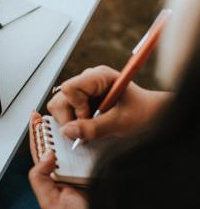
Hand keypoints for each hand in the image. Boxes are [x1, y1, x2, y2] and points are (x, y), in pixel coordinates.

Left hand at [29, 113, 108, 208]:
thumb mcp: (48, 201)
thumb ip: (40, 178)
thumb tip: (46, 154)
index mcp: (50, 175)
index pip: (40, 149)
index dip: (36, 132)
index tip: (34, 116)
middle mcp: (65, 170)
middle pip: (57, 142)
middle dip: (53, 125)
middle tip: (54, 108)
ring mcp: (81, 169)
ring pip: (74, 144)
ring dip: (71, 129)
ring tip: (70, 113)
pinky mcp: (97, 170)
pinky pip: (93, 152)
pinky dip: (90, 140)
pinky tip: (89, 129)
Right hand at [47, 66, 170, 141]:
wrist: (150, 115)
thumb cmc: (142, 113)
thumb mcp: (120, 123)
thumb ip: (93, 128)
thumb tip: (66, 131)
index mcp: (98, 77)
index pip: (69, 89)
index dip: (76, 108)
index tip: (90, 118)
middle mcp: (86, 81)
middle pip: (59, 100)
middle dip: (70, 119)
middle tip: (88, 128)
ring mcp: (81, 91)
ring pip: (58, 107)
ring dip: (71, 122)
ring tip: (91, 127)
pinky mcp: (78, 101)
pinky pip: (63, 112)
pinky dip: (73, 123)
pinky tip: (89, 125)